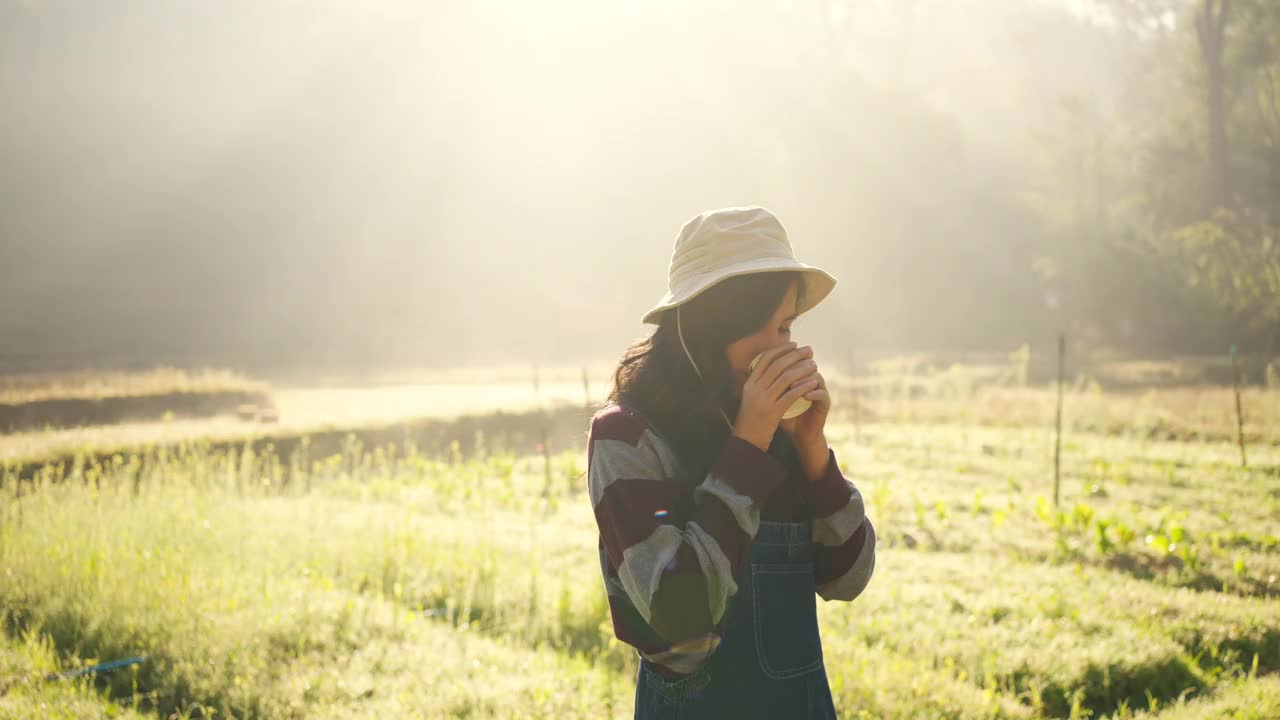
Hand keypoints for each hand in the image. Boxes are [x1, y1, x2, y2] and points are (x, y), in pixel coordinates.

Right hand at [731, 343, 819, 451]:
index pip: (765, 359)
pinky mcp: (773, 411)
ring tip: (813, 364)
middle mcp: (755, 389)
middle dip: (795, 355)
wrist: (746, 441)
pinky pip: (791, 395)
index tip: (793, 344)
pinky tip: (813, 383)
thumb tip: (771, 368)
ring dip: (802, 369)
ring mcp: (764, 400)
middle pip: (778, 365)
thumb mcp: (750, 398)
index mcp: (749, 384)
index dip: (780, 349)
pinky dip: (803, 387)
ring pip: (786, 378)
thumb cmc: (750, 419)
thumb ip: (758, 383)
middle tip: (808, 350)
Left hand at [779, 357, 830, 482]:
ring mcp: (820, 390)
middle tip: (784, 369)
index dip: (785, 359)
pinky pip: (822, 394)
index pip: (794, 361)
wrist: (799, 434)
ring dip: (803, 379)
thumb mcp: (774, 400)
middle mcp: (811, 381)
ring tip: (792, 384)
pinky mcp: (825, 403)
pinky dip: (813, 393)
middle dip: (795, 365)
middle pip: (806, 365)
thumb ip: (767, 387)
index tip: (771, 363)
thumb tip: (747, 372)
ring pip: (816, 377)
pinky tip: (805, 395)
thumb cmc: (785, 416)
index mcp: (800, 377)